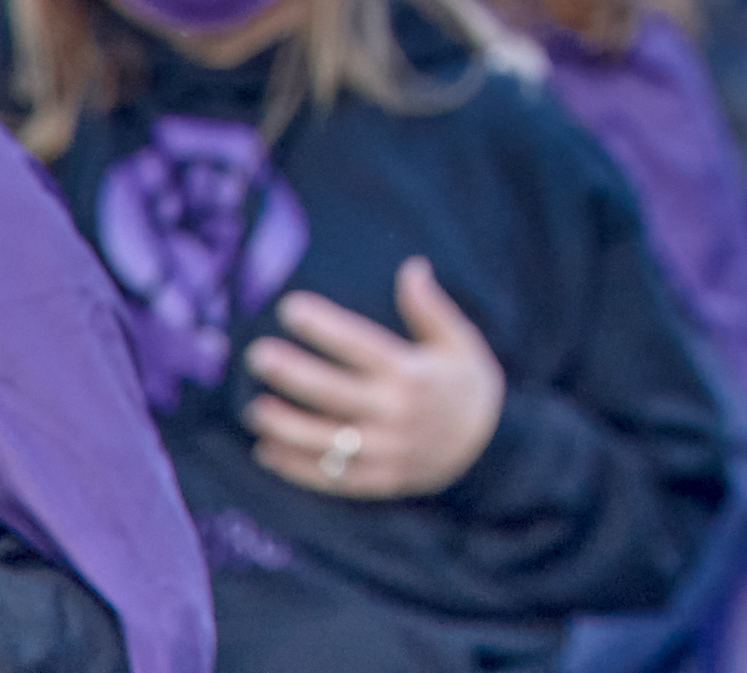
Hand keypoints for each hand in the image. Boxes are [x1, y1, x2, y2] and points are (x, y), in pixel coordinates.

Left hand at [242, 259, 507, 497]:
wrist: (493, 448)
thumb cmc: (468, 385)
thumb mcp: (459, 341)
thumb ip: (430, 308)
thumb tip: (411, 266)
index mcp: (414, 372)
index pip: (360, 344)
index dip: (323, 325)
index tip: (288, 307)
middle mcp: (397, 411)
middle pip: (333, 391)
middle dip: (292, 372)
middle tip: (256, 355)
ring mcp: (387, 450)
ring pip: (325, 439)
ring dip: (285, 425)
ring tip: (254, 408)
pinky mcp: (379, 479)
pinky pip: (330, 476)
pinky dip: (295, 466)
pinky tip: (267, 451)